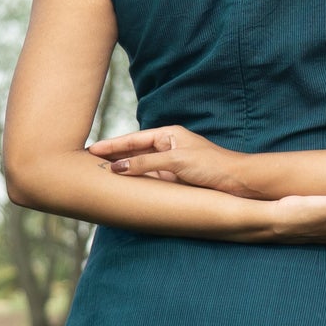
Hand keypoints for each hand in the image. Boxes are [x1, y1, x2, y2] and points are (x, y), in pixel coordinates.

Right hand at [89, 124, 251, 192]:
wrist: (238, 182)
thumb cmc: (211, 165)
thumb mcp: (176, 161)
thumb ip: (145, 163)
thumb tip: (117, 168)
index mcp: (168, 135)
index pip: (133, 139)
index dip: (111, 145)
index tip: (91, 150)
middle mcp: (167, 148)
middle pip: (132, 152)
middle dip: (111, 157)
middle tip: (87, 163)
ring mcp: (169, 166)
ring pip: (139, 168)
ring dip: (121, 172)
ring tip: (98, 176)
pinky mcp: (174, 181)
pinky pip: (148, 181)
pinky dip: (134, 183)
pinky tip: (122, 189)